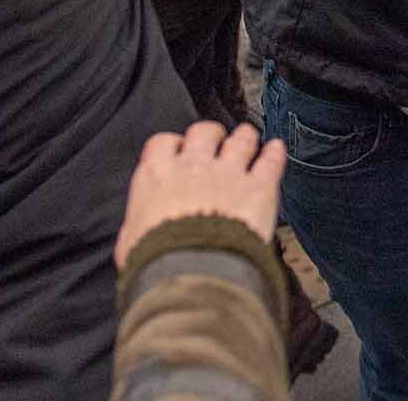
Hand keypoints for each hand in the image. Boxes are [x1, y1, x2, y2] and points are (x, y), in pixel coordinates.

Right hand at [114, 122, 284, 269]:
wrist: (191, 276)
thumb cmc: (155, 265)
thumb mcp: (130, 243)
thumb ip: (138, 224)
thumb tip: (139, 228)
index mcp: (158, 176)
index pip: (163, 143)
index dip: (172, 145)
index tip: (177, 151)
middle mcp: (194, 166)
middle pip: (204, 131)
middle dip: (211, 135)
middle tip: (215, 142)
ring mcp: (230, 173)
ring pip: (241, 139)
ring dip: (245, 137)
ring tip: (247, 137)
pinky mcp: (259, 187)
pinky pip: (271, 159)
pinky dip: (275, 152)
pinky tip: (276, 149)